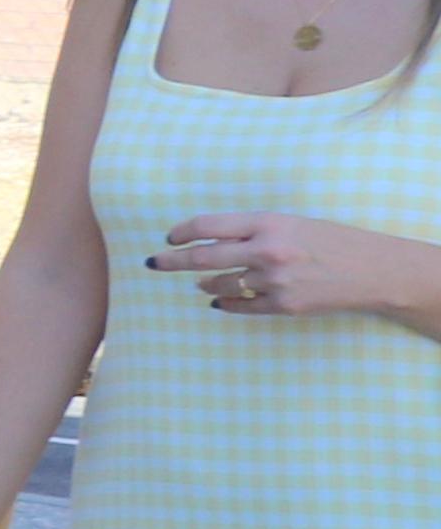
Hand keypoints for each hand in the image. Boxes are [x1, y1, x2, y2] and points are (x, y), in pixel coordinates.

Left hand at [150, 211, 440, 321]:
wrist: (373, 270)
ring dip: (204, 284)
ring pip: (220, 284)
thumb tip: (207, 239)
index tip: (168, 237)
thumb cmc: (331, 239)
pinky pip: (241, 306)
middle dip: (172, 261)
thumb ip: (251, 229)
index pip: (208, 225)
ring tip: (199, 283)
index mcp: (268, 223)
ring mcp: (274, 280)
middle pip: (203, 257)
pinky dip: (225, 304)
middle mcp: (267, 250)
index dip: (181, 232)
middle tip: (154, 263)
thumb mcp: (291, 222)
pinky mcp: (283, 305)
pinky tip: (218, 302)